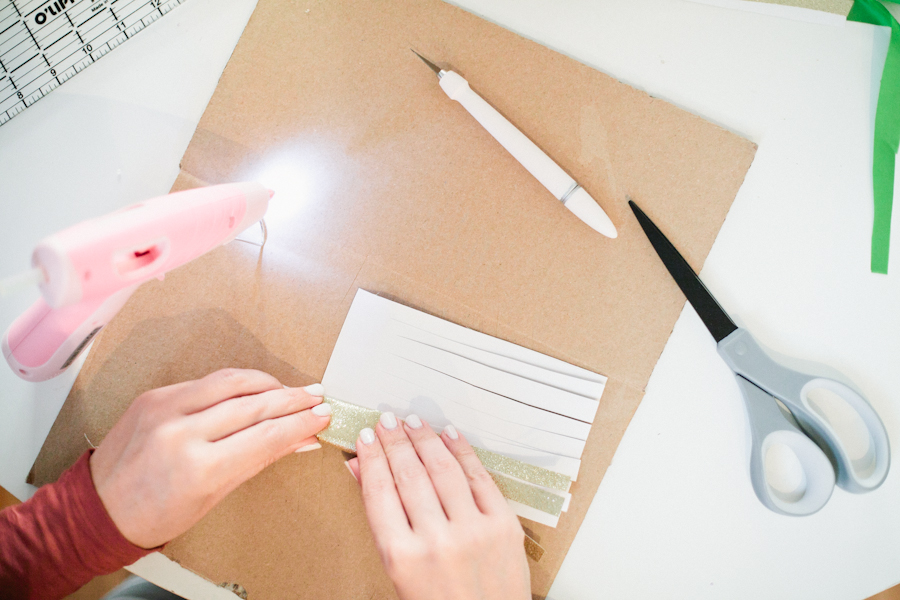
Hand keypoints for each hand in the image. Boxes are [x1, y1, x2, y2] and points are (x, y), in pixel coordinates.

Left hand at [89, 368, 330, 548]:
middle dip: (292, 400)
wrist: (98, 508)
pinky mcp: (156, 395)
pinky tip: (253, 389)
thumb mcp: (215, 494)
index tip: (322, 417)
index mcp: (199, 467)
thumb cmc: (154, 514)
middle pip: (254, 404)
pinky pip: (206, 382)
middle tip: (316, 398)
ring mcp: (165, 408)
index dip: (301, 423)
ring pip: (232, 381)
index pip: (267, 435)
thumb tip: (299, 441)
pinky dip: (235, 384)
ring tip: (290, 389)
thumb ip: (260, 459)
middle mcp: (181, 432)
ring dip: (268, 383)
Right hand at [347, 413, 529, 599]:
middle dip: (395, 442)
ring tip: (413, 422)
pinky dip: (462, 451)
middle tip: (387, 422)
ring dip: (425, 439)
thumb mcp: (398, 571)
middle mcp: (437, 542)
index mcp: (402, 558)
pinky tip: (449, 435)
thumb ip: (381, 519)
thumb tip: (360, 471)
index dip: (371, 458)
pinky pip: (479, 477)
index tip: (365, 438)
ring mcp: (473, 531)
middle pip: (409, 474)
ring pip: (443, 469)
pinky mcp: (503, 525)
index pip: (379, 491)